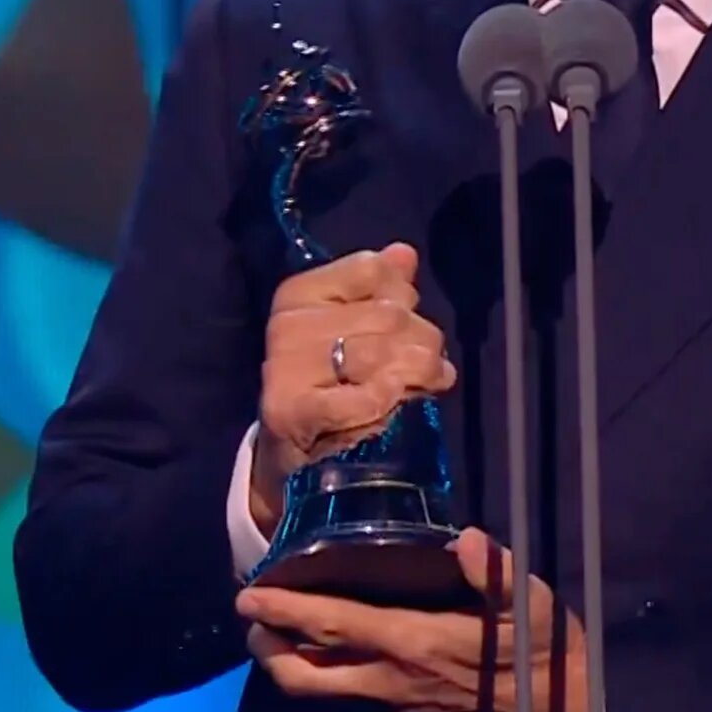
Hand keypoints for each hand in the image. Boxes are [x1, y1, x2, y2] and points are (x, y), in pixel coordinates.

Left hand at [237, 529, 589, 711]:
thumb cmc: (544, 649)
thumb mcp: (531, 602)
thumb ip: (494, 572)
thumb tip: (465, 538)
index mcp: (413, 642)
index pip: (332, 626)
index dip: (285, 610)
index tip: (249, 594)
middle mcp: (392, 678)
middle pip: (306, 675)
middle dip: (267, 648)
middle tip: (250, 619)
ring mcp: (397, 704)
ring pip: (324, 692)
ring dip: (290, 664)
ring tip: (277, 634)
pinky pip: (354, 698)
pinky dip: (330, 674)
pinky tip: (335, 652)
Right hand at [250, 243, 456, 532]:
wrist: (296, 457)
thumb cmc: (335, 384)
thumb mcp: (356, 329)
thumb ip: (382, 289)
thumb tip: (404, 254)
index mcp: (299, 294)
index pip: (371, 269)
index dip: (401, 297)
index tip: (403, 322)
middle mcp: (287, 325)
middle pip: (388, 314)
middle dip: (421, 341)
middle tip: (426, 365)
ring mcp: (285, 368)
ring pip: (383, 353)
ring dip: (417, 373)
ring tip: (423, 384)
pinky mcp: (292, 411)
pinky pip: (363, 397)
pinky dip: (387, 400)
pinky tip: (397, 404)